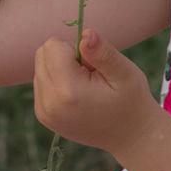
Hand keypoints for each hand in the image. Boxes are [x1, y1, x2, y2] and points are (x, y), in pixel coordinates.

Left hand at [33, 29, 164, 159]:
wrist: (130, 137)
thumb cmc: (131, 101)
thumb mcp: (125, 73)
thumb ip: (103, 52)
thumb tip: (85, 33)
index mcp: (68, 91)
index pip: (52, 46)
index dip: (76, 48)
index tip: (93, 66)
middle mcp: (49, 103)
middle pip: (42, 54)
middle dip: (65, 57)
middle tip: (90, 75)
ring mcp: (44, 112)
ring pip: (39, 67)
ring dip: (60, 70)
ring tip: (85, 87)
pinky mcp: (42, 115)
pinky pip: (40, 82)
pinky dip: (56, 82)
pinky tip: (77, 96)